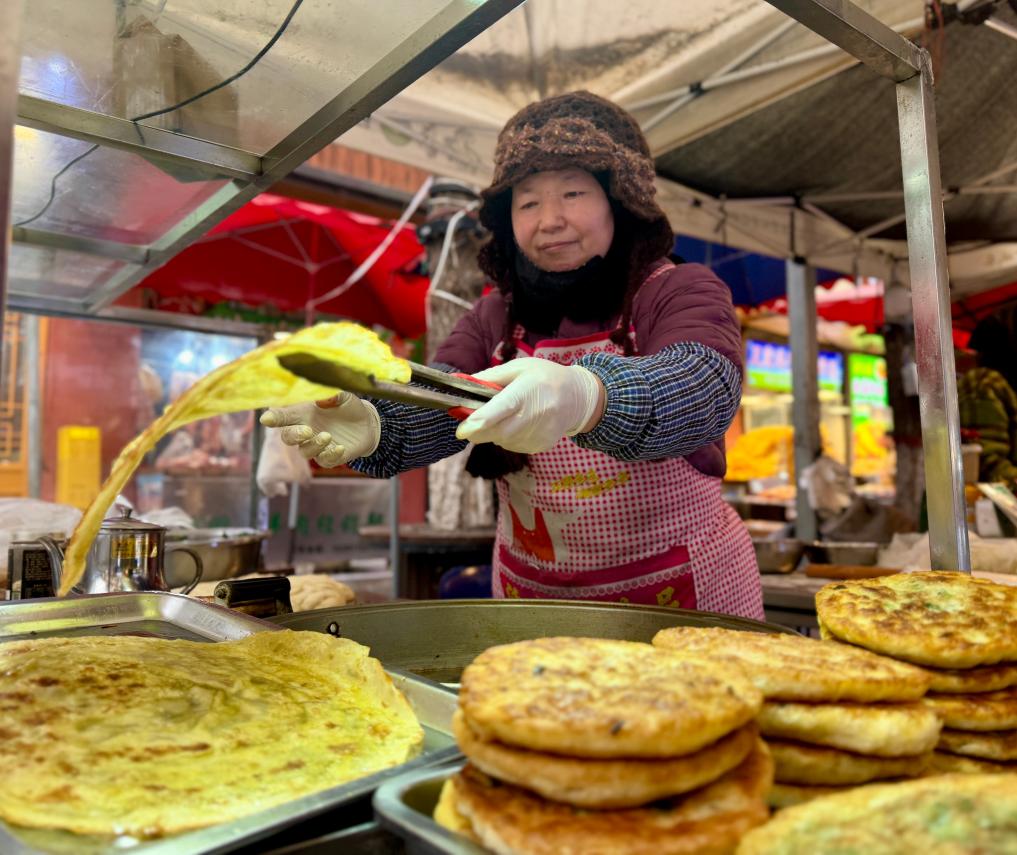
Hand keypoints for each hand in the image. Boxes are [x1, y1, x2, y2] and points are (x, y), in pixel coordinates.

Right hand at [260, 392, 380, 467]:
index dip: (273, 418)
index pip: (283, 416)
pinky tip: (340, 447)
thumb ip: (331, 395)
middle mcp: (306, 430)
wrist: (367, 423)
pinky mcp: (330, 457)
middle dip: (293, 435)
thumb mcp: (343, 396)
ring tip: (327, 436)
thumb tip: (320, 399)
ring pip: (305, 451)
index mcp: (303, 413)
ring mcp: (317, 446)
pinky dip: (331, 455)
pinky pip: (324, 461)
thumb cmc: (348, 406)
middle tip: (306, 431)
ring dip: (314, 445)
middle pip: (288, 437)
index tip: (266, 419)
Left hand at [455, 358, 604, 452]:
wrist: (577, 397)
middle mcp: (534, 416)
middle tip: (474, 421)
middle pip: (495, 432)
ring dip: (494, 431)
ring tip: (509, 415)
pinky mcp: (540, 446)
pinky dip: (508, 437)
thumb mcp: (519, 367)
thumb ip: (490, 376)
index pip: (500, 411)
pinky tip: (520, 423)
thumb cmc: (545, 377)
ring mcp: (538, 434)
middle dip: (478, 430)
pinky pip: (512, 446)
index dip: (478, 422)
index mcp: (526, 392)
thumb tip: (462, 383)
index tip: (461, 430)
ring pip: (501, 441)